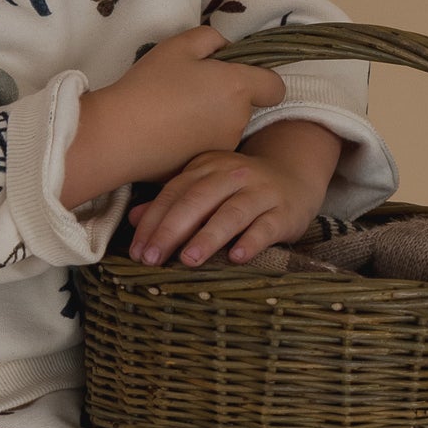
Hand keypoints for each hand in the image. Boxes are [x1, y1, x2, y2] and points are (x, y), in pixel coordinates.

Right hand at [61, 26, 286, 208]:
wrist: (119, 135)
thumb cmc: (150, 85)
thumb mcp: (179, 45)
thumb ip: (211, 38)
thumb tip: (225, 48)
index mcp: (238, 88)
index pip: (275, 86)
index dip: (260, 78)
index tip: (232, 73)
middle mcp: (238, 120)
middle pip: (246, 105)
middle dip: (226, 96)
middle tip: (190, 88)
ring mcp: (223, 147)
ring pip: (226, 126)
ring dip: (210, 118)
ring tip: (174, 112)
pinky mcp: (204, 165)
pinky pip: (208, 145)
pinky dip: (195, 139)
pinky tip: (168, 134)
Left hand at [126, 120, 341, 267]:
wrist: (294, 177)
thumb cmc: (240, 190)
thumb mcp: (206, 189)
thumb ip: (172, 203)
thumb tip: (134, 219)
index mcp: (207, 167)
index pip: (174, 192)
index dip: (153, 221)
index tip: (137, 250)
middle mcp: (232, 174)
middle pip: (198, 200)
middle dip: (172, 230)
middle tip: (152, 258)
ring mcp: (260, 192)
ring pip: (231, 213)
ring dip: (208, 236)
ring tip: (188, 259)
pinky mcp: (283, 212)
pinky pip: (266, 226)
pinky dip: (251, 241)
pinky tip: (236, 257)